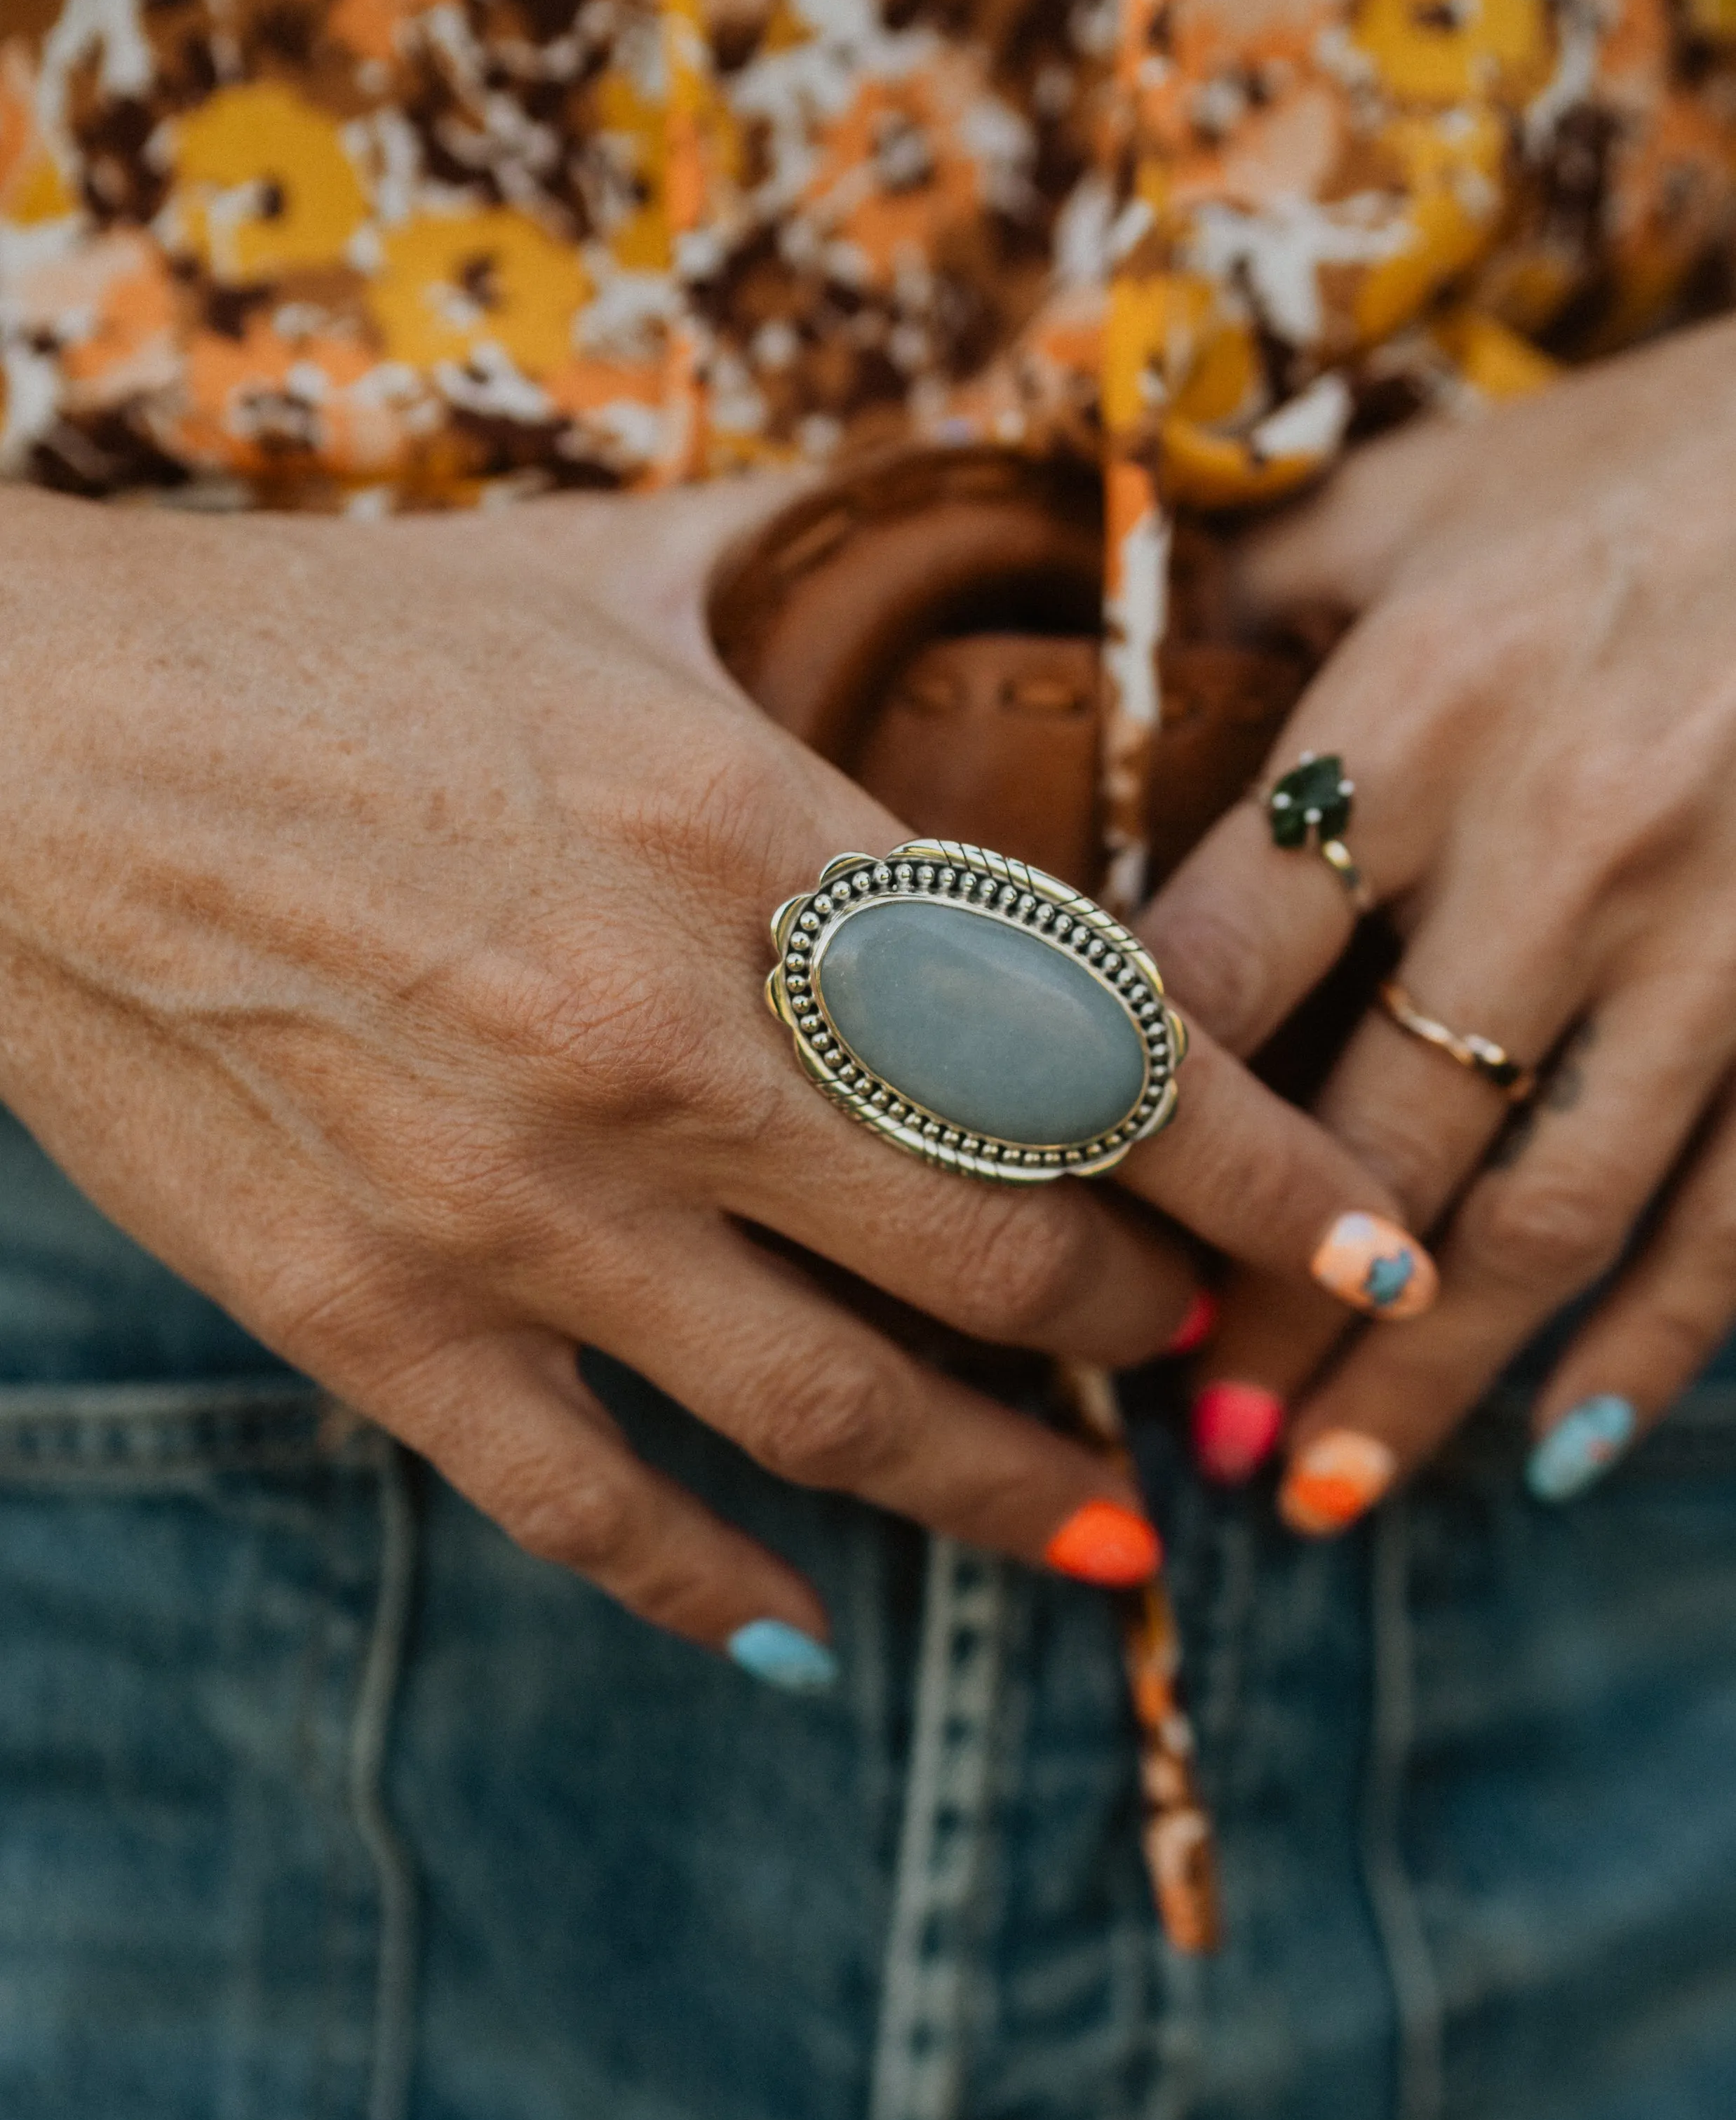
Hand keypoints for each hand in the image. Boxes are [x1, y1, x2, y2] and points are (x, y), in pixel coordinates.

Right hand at [0, 480, 1426, 1649]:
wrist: (8, 748)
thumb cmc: (316, 640)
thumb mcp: (593, 567)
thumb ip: (811, 559)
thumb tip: (992, 490)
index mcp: (743, 834)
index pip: (1089, 1037)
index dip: (1259, 1164)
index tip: (1354, 1239)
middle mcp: (660, 1036)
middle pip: (1004, 1245)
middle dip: (1142, 1323)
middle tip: (1191, 1349)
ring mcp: (515, 1199)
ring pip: (837, 1405)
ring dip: (1001, 1490)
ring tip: (1103, 1536)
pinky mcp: (373, 1315)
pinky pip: (586, 1501)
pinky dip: (708, 1582)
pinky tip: (796, 1629)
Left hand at [1146, 314, 1735, 1530]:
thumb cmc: (1668, 459)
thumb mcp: (1443, 485)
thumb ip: (1266, 582)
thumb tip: (1092, 640)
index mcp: (1422, 711)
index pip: (1214, 968)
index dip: (1114, 1124)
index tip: (1043, 1235)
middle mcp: (1560, 843)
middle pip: (1366, 1136)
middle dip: (1262, 1309)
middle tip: (1183, 1436)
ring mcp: (1719, 939)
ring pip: (1543, 1215)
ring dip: (1422, 1379)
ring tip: (1322, 1493)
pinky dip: (1653, 1347)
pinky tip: (1560, 1445)